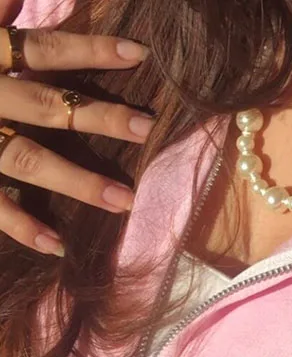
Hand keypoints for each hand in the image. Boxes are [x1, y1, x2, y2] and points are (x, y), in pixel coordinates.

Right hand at [0, 23, 151, 255]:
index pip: (42, 49)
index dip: (90, 50)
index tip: (139, 55)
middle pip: (45, 105)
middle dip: (97, 116)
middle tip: (146, 127)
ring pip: (25, 159)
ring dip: (76, 181)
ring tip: (124, 201)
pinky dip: (21, 225)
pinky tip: (57, 246)